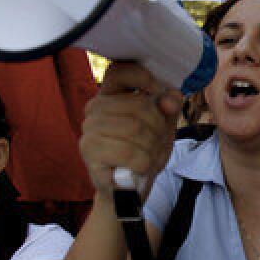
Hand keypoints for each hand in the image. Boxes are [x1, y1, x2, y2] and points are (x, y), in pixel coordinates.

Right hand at [80, 62, 182, 198]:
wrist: (130, 188)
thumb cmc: (144, 152)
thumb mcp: (163, 127)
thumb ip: (169, 107)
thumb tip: (170, 97)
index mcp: (111, 95)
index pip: (120, 71)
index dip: (143, 78)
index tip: (160, 92)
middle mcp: (95, 108)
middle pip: (138, 105)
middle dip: (158, 127)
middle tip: (157, 143)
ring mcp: (89, 128)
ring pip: (135, 128)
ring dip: (152, 147)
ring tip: (148, 157)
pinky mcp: (89, 150)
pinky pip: (128, 151)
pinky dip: (143, 162)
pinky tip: (139, 168)